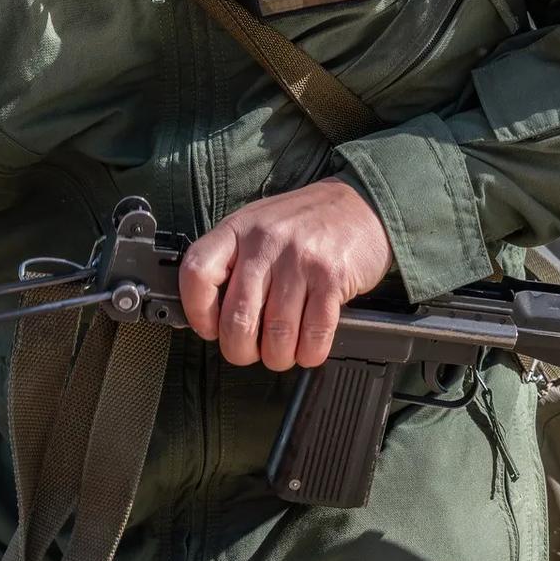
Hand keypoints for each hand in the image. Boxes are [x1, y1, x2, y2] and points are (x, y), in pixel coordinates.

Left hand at [178, 180, 392, 371]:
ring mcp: (300, 260)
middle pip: (237, 317)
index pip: (198, 273)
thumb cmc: (303, 224)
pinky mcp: (332, 278)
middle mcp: (266, 242)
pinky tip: (308, 349)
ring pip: (276, 333)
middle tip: (249, 352)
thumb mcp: (257, 227)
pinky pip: (314, 333)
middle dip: (241, 350)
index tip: (210, 329)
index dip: (198, 312)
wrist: (361, 204)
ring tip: (281, 353)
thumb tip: (212, 319)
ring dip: (278, 356)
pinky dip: (310, 352)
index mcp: (238, 230)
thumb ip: (232, 263)